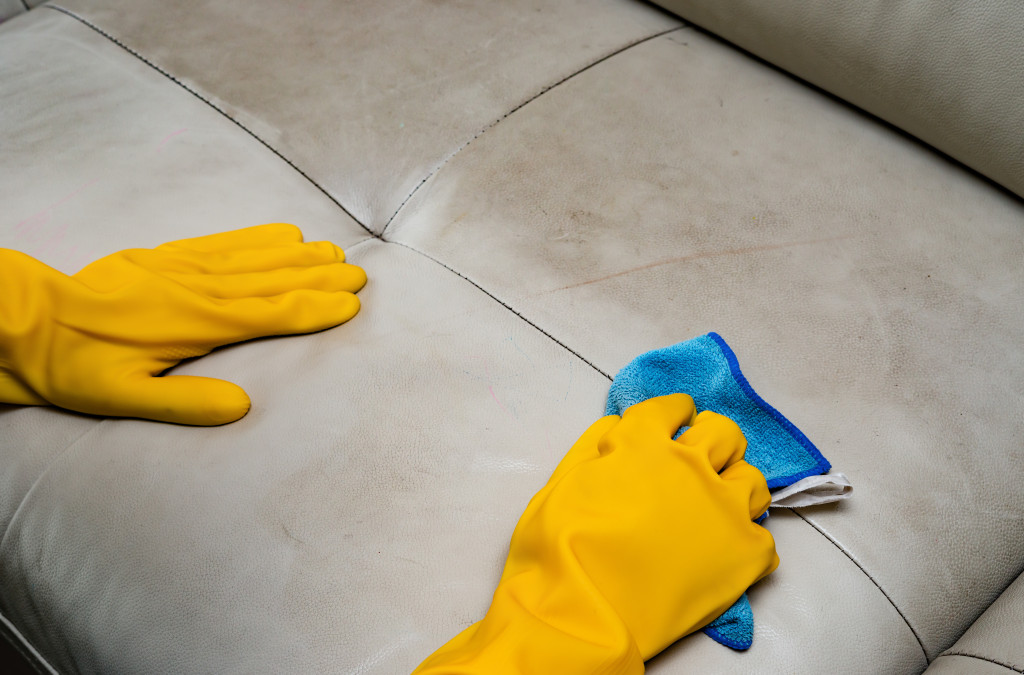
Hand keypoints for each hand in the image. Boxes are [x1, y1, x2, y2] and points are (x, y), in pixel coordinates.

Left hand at [0, 223, 365, 424]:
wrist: (28, 322)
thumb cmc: (75, 366)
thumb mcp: (123, 398)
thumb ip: (183, 403)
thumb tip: (241, 407)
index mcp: (194, 324)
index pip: (268, 315)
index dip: (313, 310)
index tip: (349, 304)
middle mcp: (197, 290)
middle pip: (272, 281)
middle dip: (318, 278)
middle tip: (359, 274)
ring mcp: (183, 268)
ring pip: (254, 259)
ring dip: (298, 256)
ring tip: (334, 251)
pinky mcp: (167, 257)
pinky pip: (223, 243)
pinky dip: (257, 237)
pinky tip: (282, 233)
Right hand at [414, 394, 777, 673]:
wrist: (581, 610)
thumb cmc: (559, 546)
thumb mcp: (564, 480)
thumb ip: (596, 447)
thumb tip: (617, 431)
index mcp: (643, 441)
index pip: (673, 408)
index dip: (673, 414)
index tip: (674, 423)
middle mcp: (691, 464)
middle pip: (723, 433)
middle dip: (711, 440)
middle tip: (698, 459)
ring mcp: (723, 507)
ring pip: (752, 480)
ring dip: (735, 486)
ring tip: (718, 504)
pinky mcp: (744, 552)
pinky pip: (762, 536)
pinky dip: (744, 541)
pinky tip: (723, 552)